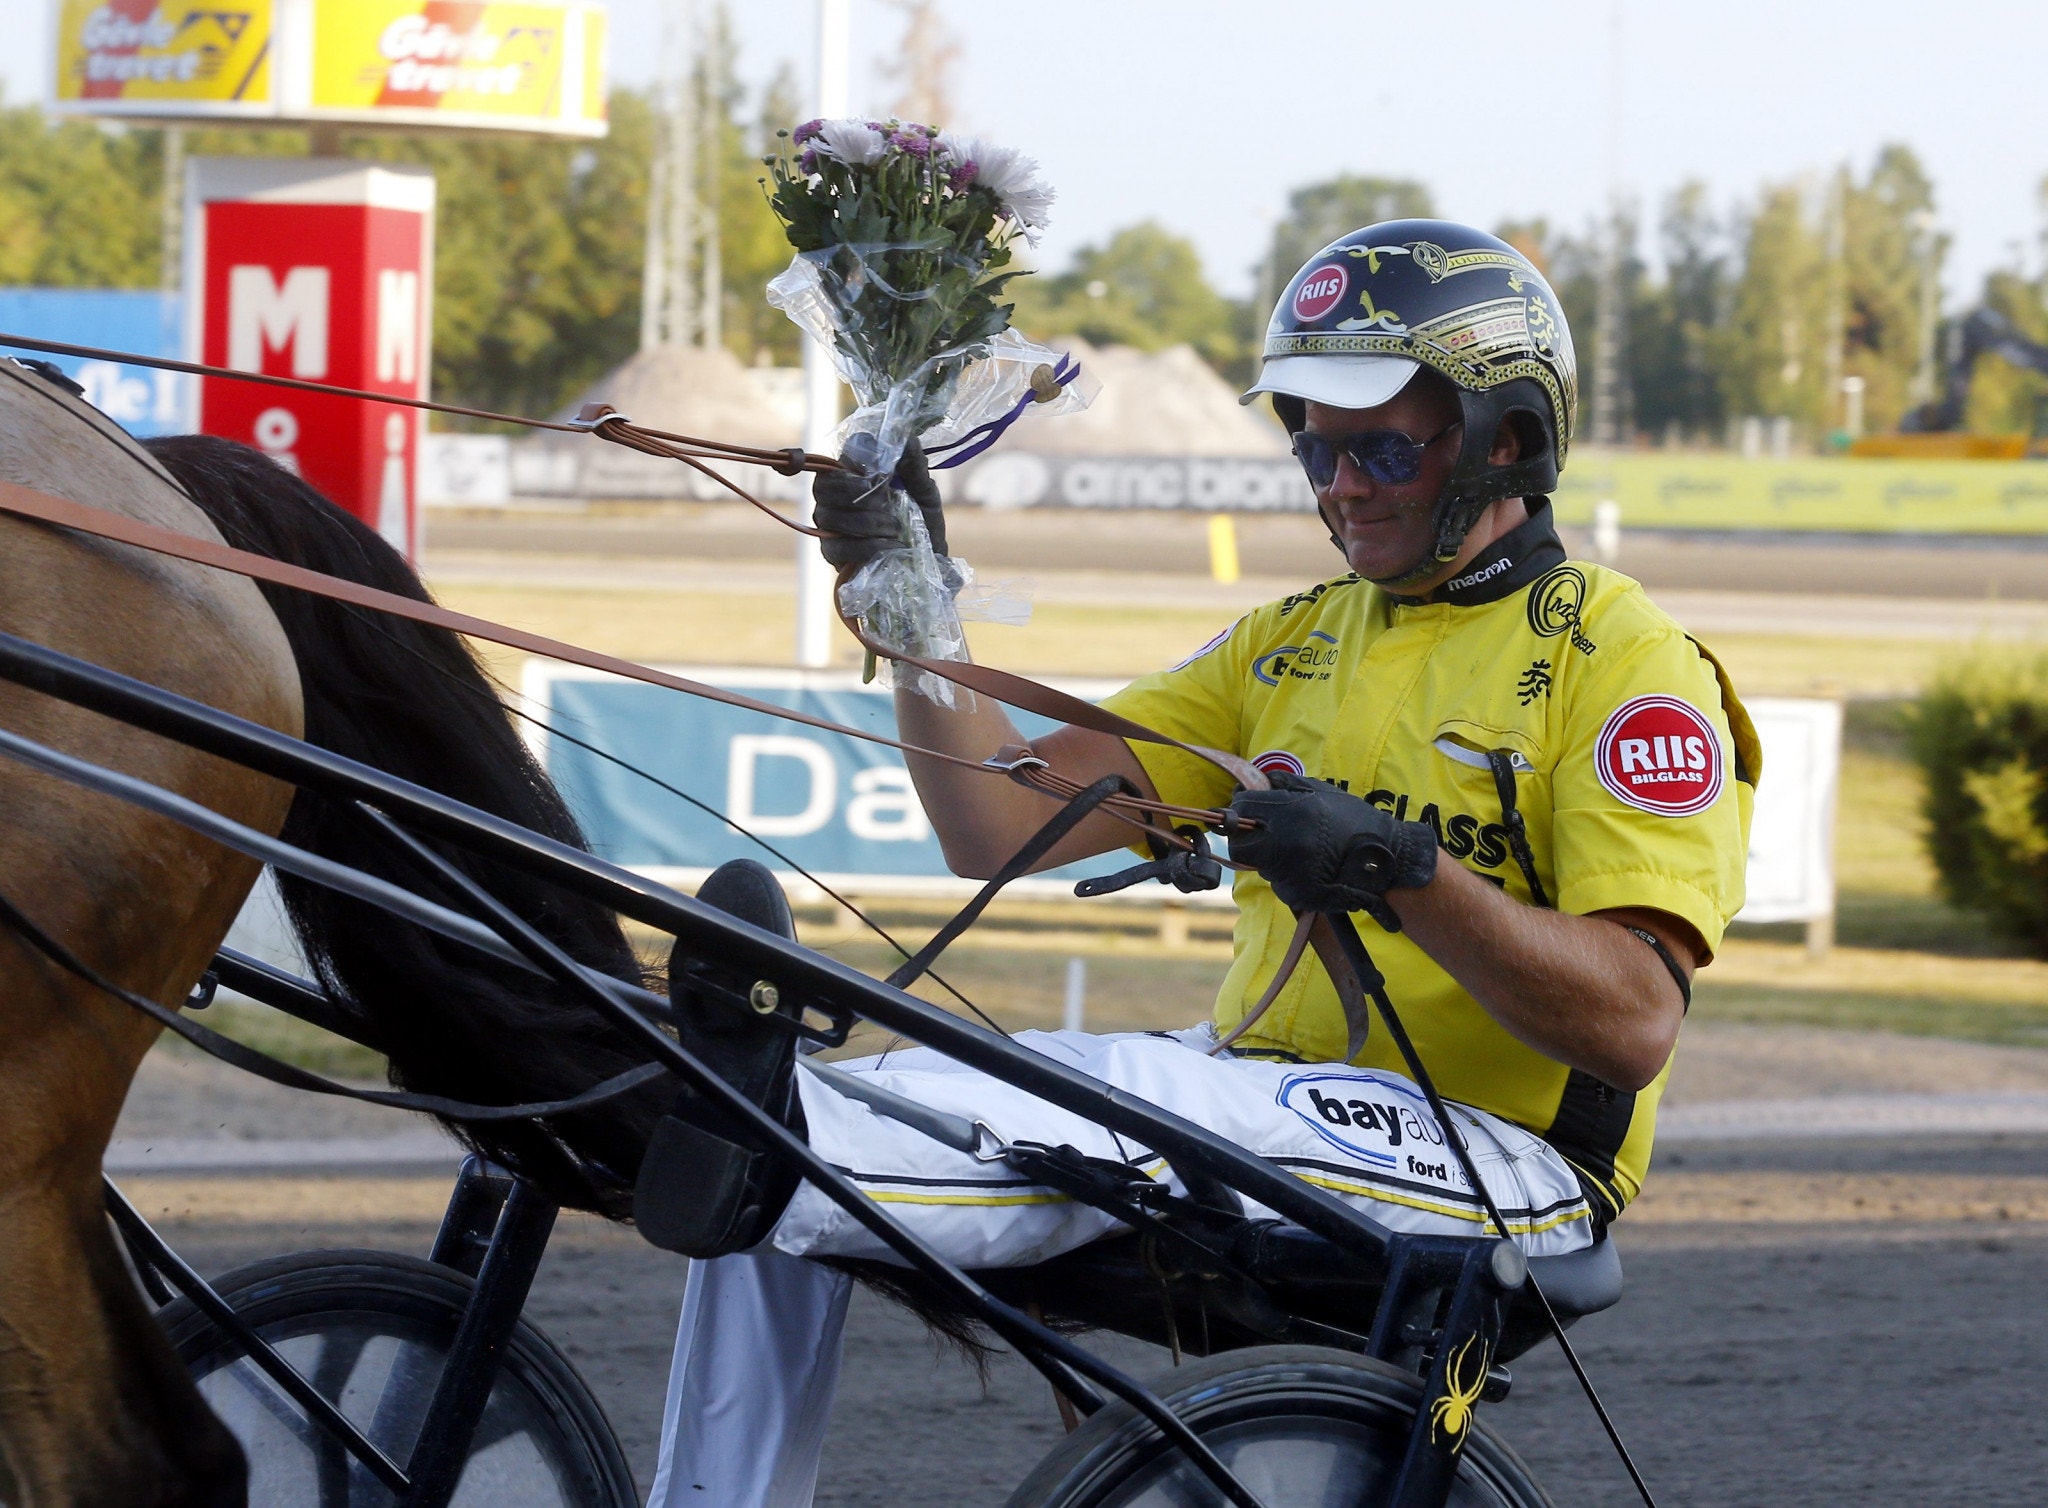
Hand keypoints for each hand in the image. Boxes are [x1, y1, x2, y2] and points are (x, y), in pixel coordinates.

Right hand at [813, 435, 946, 572]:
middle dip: (856, 494)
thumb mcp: (925, 492)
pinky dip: (868, 545)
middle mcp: (834, 496)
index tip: (881, 474)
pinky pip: (839, 546)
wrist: (928, 563)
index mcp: (854, 475)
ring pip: (830, 516)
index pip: (839, 457)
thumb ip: (914, 465)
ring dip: (867, 522)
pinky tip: (891, 546)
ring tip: (895, 528)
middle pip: (823, 485)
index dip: (854, 463)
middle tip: (886, 502)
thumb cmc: (923, 523)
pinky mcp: (832, 554)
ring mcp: (829, 525)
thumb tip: (906, 437)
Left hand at [1226, 773, 1437, 921]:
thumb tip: (1252, 783)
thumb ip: (1284, 785)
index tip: (1251, 812)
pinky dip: (1288, 878)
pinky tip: (1310, 869)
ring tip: (1302, 851)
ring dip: (1271, 858)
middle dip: (1247, 841)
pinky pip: (1278, 885)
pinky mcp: (1298, 894)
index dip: (1242, 810)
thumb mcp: (1321, 791)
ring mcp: (1291, 871)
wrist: (1386, 857)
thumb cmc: (1354, 820)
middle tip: (1266, 837)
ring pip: (1260, 867)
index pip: (1241, 810)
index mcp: (1290, 811)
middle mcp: (1286, 842)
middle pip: (1240, 846)